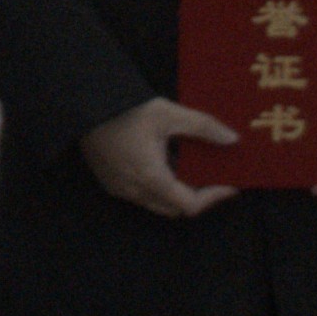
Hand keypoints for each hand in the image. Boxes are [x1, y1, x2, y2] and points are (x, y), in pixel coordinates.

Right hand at [80, 99, 236, 219]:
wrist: (84, 107)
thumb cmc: (126, 110)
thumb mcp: (169, 114)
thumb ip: (203, 126)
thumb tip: (232, 139)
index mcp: (152, 177)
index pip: (190, 205)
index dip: (213, 198)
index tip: (229, 185)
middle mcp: (135, 190)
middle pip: (174, 208)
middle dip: (196, 196)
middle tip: (211, 177)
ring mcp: (120, 189)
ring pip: (156, 204)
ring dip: (174, 193)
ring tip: (187, 170)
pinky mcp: (110, 183)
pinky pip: (139, 196)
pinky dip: (156, 188)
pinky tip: (161, 165)